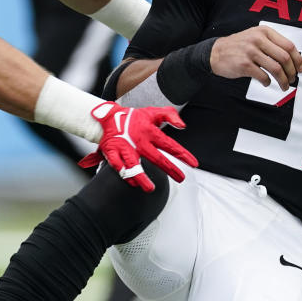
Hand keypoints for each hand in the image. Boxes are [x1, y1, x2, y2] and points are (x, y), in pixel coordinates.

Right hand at [78, 102, 196, 191]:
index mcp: (149, 131)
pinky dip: (125, 175)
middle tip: (181, 178)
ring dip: (141, 178)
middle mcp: (138, 141)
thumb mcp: (152, 112)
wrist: (108, 116)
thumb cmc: (132, 118)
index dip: (182, 154)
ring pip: (133, 165)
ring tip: (150, 188)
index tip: (193, 163)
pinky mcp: (112, 152)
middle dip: (170, 169)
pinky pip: (118, 166)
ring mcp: (124, 148)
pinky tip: (133, 183)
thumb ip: (169, 115)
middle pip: (156, 158)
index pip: (169, 144)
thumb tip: (182, 125)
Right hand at [210, 25, 301, 89]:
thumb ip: (272, 44)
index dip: (298, 59)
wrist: (215, 52)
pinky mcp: (244, 64)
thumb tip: (292, 59)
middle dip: (292, 72)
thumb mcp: (255, 37)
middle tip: (293, 79)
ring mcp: (251, 52)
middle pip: (285, 58)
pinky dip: (267, 82)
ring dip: (283, 80)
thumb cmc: (237, 46)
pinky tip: (266, 83)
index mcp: (264, 32)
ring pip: (276, 69)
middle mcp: (258, 40)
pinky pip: (263, 76)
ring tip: (284, 85)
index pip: (289, 45)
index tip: (300, 68)